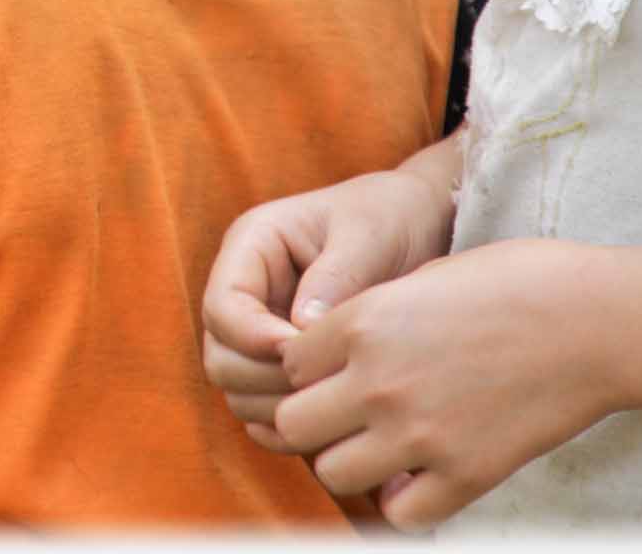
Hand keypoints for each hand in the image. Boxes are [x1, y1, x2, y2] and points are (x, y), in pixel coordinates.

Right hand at [200, 166, 456, 446]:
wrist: (421, 224)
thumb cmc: (391, 217)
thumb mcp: (367, 234)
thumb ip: (334, 278)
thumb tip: (300, 332)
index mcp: (251, 248)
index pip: (222, 308)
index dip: (253, 339)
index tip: (305, 351)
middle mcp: (246, 295)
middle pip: (220, 359)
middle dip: (265, 381)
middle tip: (325, 384)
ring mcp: (262, 334)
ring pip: (240, 392)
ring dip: (280, 408)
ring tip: (337, 401)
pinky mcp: (286, 366)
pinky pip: (272, 410)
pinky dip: (297, 425)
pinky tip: (340, 420)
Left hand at [273, 239, 624, 530]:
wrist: (596, 321)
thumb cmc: (518, 282)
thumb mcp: (424, 276)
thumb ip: (372, 315)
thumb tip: (344, 344)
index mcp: (361, 322)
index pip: (285, 363)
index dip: (307, 370)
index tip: (336, 369)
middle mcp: (377, 380)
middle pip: (292, 424)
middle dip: (312, 419)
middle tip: (346, 414)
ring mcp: (419, 433)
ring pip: (332, 473)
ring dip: (350, 462)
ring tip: (381, 446)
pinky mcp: (465, 474)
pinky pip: (400, 513)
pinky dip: (404, 501)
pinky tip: (423, 476)